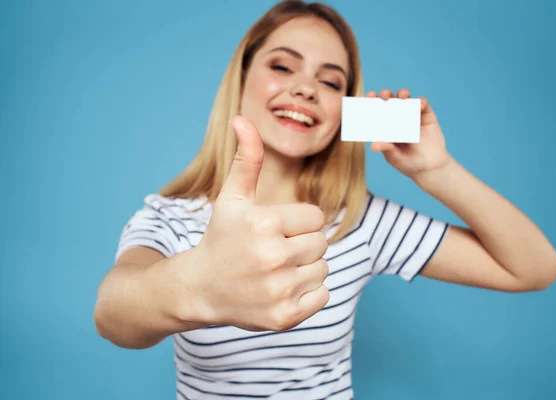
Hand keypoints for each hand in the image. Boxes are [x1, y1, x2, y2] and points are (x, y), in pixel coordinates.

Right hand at [180, 115, 329, 331]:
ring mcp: (279, 290)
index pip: (315, 217)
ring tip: (276, 269)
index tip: (273, 230)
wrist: (200, 289)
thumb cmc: (221, 238)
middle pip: (321, 243)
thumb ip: (246, 159)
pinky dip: (309, 293)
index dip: (296, 221)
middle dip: (302, 244)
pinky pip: (323, 295)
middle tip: (274, 251)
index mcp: (263, 223)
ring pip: (323, 268)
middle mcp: (272, 257)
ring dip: (306, 268)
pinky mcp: (285, 317)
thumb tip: (242, 119)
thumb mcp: (232, 198)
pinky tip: (282, 288)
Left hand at [367, 89, 451, 181]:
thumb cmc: (408, 163)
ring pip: (406, 99)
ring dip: (403, 94)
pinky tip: (418, 104)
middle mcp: (398, 118)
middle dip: (386, 95)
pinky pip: (423, 104)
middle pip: (390, 101)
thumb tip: (373, 145)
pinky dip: (421, 102)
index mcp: (386, 126)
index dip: (372, 102)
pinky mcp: (426, 116)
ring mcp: (412, 115)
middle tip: (384, 95)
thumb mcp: (395, 157)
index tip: (369, 96)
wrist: (430, 168)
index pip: (377, 111)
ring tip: (402, 95)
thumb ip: (386, 149)